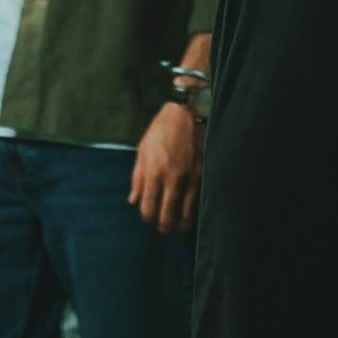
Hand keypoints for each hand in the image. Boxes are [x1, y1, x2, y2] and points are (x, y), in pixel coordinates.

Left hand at [128, 103, 202, 232]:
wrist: (189, 111)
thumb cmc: (162, 129)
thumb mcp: (143, 150)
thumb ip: (138, 178)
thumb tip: (133, 201)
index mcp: (154, 172)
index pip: (148, 210)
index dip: (147, 219)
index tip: (149, 216)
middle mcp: (173, 179)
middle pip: (167, 218)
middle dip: (163, 226)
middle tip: (163, 224)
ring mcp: (191, 178)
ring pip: (186, 216)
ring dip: (179, 224)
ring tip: (177, 222)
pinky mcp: (204, 174)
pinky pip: (198, 203)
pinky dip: (193, 211)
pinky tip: (189, 210)